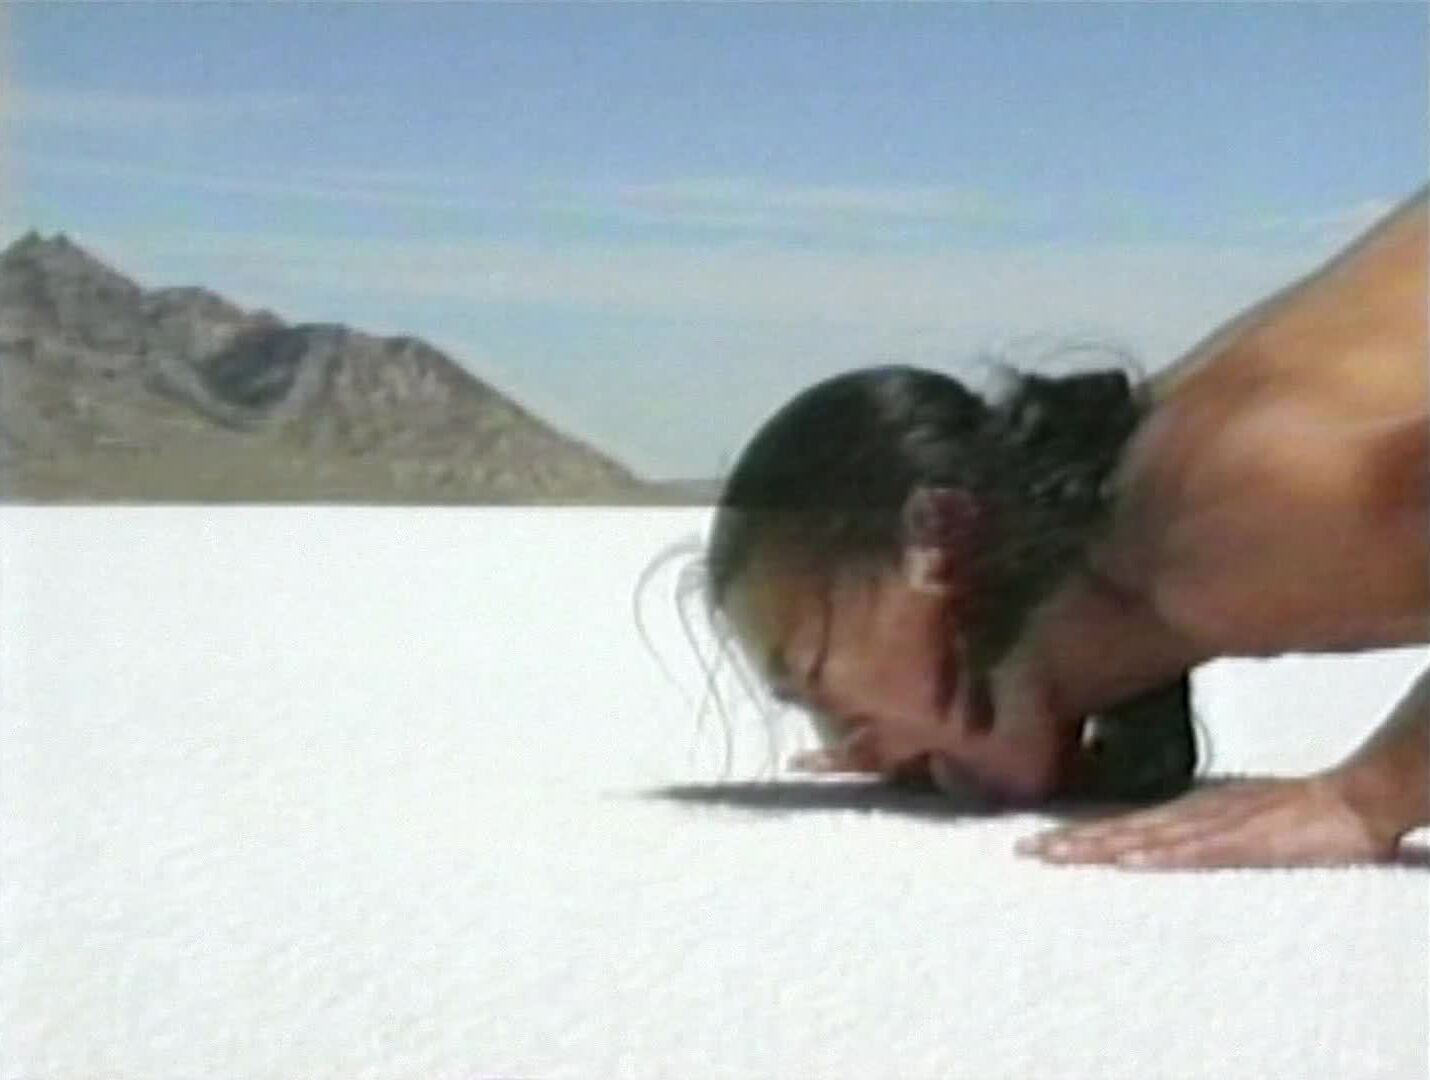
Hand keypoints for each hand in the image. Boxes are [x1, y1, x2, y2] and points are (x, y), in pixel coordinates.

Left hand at [1015, 774, 1400, 869]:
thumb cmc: (1283, 809)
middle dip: (1069, 842)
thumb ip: (1185, 825)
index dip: (1074, 835)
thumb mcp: (1221, 812)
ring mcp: (1209, 827)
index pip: (1116, 826)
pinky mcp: (1239, 841)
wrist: (1340, 801)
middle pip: (1116, 832)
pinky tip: (1132, 861)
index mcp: (1179, 812)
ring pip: (1142, 839)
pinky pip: (1194, 850)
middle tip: (1022, 851)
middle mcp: (1184, 817)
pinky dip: (1162, 855)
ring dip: (1099, 848)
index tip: (1032, 844)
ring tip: (1057, 854)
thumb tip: (1146, 839)